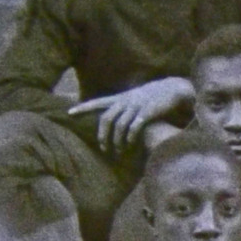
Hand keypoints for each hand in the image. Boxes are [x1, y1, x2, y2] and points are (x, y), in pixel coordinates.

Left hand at [68, 77, 193, 153]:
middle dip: (102, 135)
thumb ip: (122, 106)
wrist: (171, 89)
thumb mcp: (134, 97)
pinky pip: (134, 127)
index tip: (69, 113)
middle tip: (103, 148)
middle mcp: (124, 101)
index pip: (97, 102)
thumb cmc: (151, 97)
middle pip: (106, 118)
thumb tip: (111, 117)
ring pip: (119, 125)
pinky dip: (130, 137)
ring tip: (118, 151)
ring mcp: (135, 107)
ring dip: (117, 140)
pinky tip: (129, 144)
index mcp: (119, 98)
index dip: (83, 108)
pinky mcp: (147, 113)